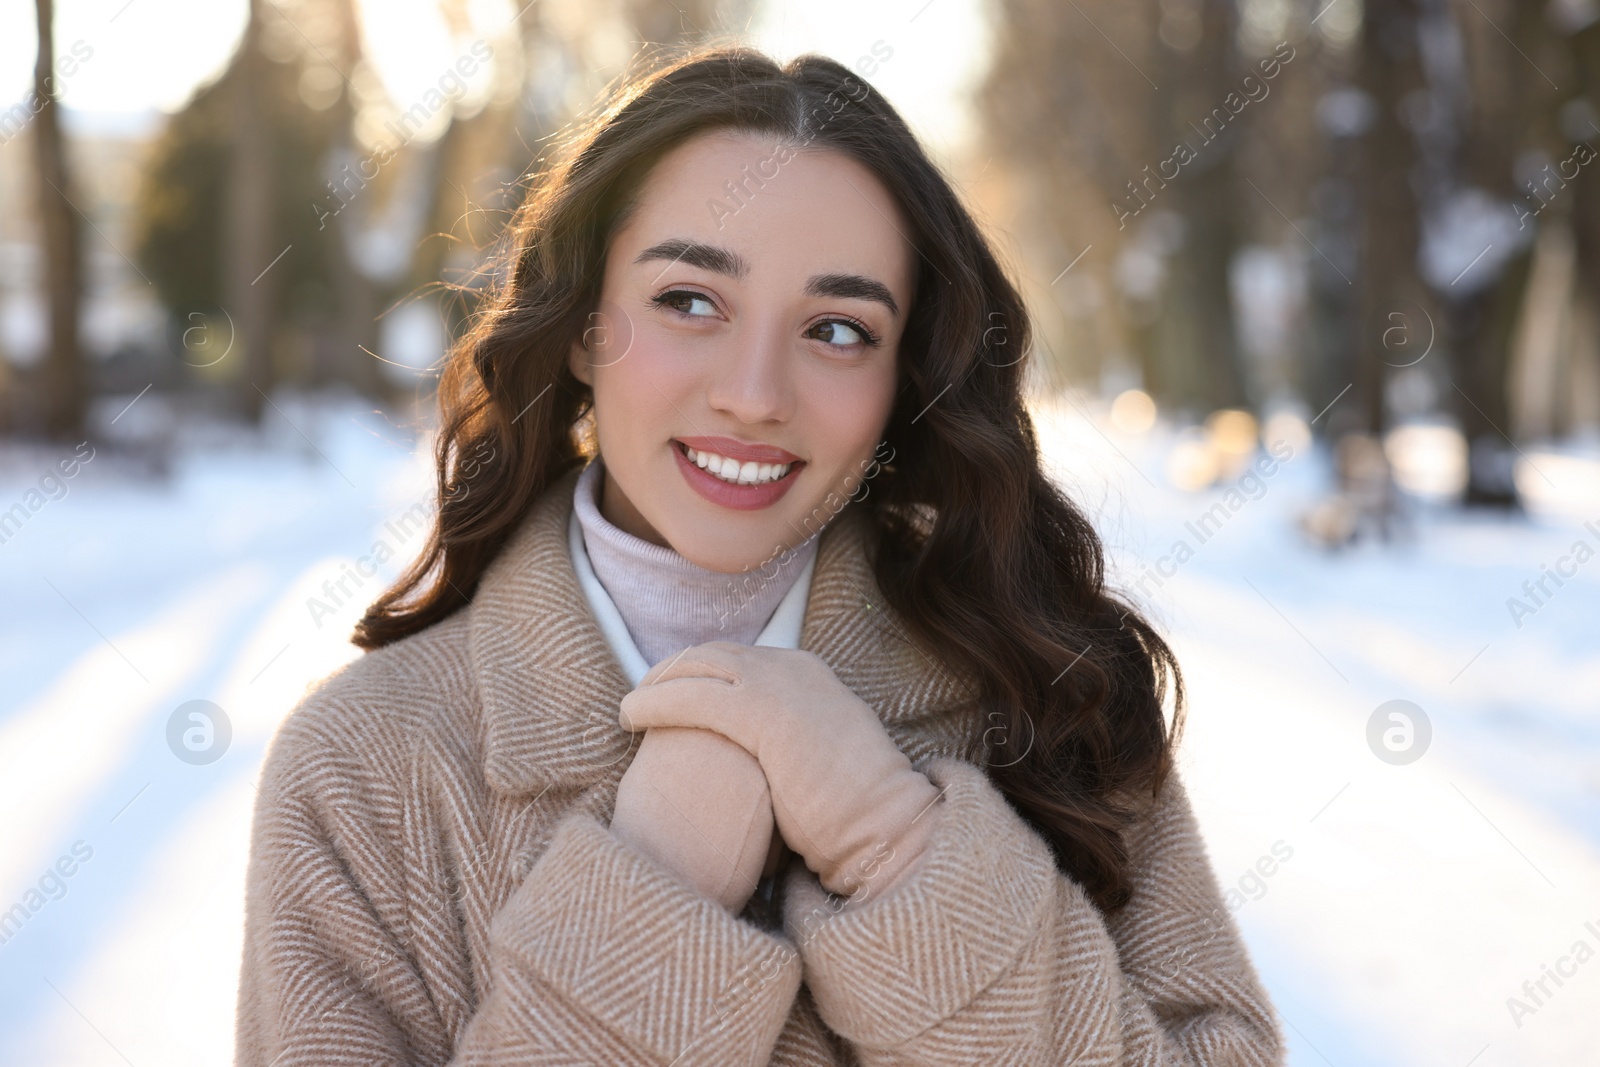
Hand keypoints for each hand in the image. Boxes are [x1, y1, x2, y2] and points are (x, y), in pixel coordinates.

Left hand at [618, 643, 943, 898]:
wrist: (885, 826)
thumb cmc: (852, 811)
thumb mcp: (816, 754)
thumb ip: (784, 738)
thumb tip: (751, 756)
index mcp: (810, 673)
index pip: (737, 657)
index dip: (696, 671)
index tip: (667, 692)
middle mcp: (794, 667)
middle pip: (712, 654)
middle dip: (670, 671)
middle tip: (639, 698)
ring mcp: (781, 686)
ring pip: (698, 668)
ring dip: (655, 684)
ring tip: (629, 710)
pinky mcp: (764, 714)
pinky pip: (693, 697)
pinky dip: (654, 702)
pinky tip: (630, 716)